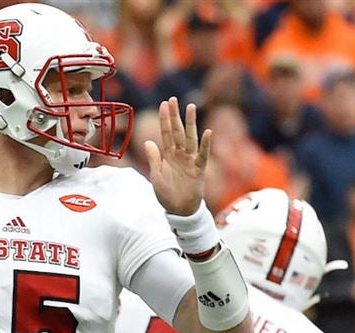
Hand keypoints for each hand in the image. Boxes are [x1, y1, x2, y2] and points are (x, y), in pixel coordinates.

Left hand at [145, 97, 211, 215]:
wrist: (179, 210)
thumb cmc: (167, 194)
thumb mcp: (156, 176)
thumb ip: (154, 158)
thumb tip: (148, 141)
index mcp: (169, 156)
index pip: (166, 133)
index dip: (164, 119)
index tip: (164, 104)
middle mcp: (180, 155)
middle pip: (177, 131)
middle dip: (175, 115)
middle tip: (173, 99)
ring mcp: (190, 161)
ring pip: (190, 138)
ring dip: (190, 123)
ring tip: (190, 107)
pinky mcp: (199, 170)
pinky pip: (203, 155)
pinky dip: (205, 145)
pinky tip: (207, 132)